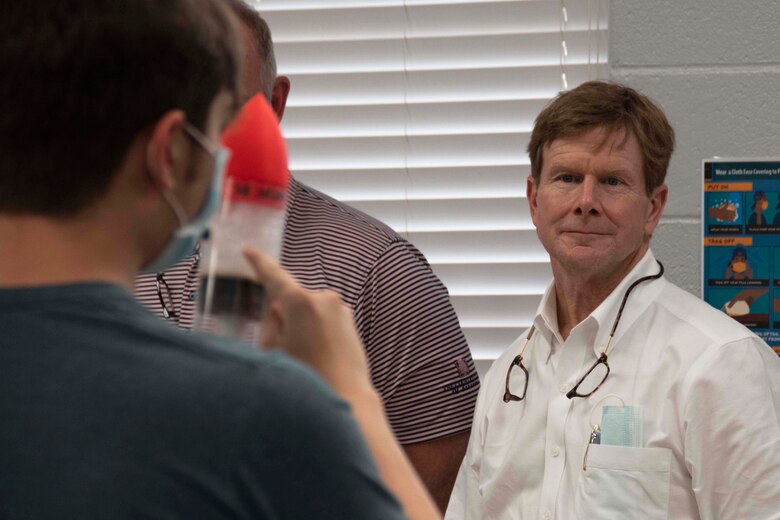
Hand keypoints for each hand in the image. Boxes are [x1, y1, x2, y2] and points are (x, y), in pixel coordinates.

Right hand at [243, 247, 371, 396]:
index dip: (259, 263)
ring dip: (302, 326)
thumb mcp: (271, 350)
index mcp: (300, 302)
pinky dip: (317, 334)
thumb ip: (270, 322)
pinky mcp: (351, 323)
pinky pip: (325, 322)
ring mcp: (341, 310)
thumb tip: (278, 310)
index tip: (249, 250)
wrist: (346, 397)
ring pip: (309, 312)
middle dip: (283, 316)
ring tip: (305, 359)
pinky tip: (319, 360)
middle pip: (292, 300)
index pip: (274, 276)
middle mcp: (324, 298)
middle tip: (282, 348)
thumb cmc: (305, 376)